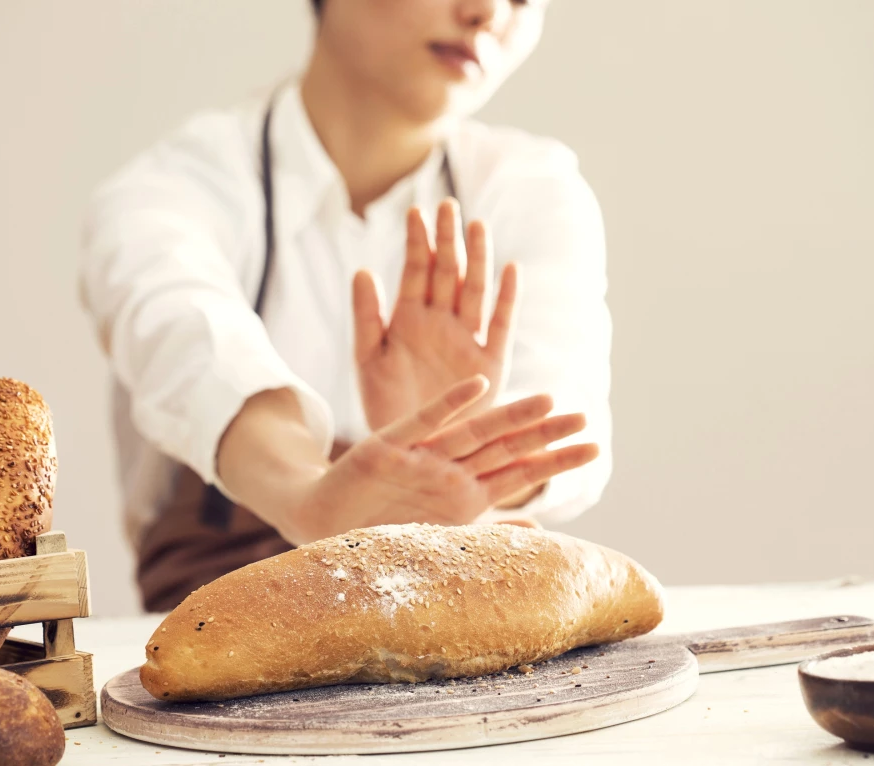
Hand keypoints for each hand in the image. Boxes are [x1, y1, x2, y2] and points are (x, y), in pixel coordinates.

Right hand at [281, 376, 596, 542]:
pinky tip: (476, 387)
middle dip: (545, 433)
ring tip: (547, 398)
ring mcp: (417, 457)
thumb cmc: (378, 529)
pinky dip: (447, 406)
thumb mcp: (437, 534)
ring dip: (508, 416)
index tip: (593, 447)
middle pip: (504, 448)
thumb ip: (488, 531)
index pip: (519, 474)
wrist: (321, 521)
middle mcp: (446, 470)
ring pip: (471, 432)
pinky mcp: (384, 447)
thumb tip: (538, 529)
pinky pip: (421, 424)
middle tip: (585, 416)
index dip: (555, 460)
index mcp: (463, 493)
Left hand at [352, 199, 518, 430]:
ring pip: (474, 290)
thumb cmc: (386, 406)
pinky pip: (500, 325)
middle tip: (448, 206)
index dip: (416, 242)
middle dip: (447, 239)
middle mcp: (440, 323)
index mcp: (408, 318)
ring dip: (478, 259)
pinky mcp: (490, 362)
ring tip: (477, 226)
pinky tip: (511, 270)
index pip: (414, 271)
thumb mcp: (368, 360)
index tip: (415, 211)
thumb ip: (365, 317)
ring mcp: (466, 339)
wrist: (414, 450)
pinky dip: (507, 298)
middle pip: (447, 272)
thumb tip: (362, 270)